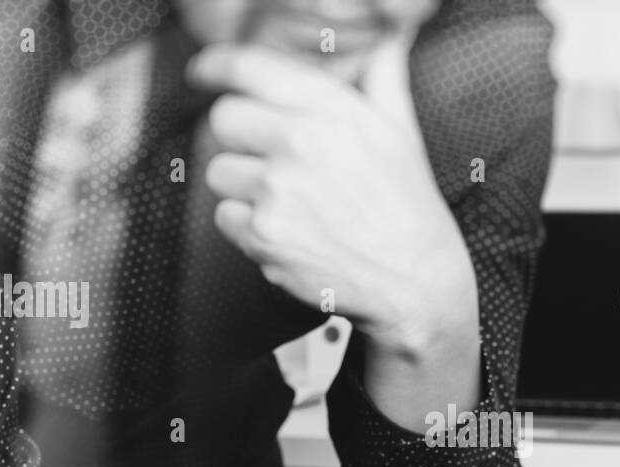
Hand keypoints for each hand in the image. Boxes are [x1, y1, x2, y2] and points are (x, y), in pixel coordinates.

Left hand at [190, 44, 478, 358]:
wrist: (415, 280)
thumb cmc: (407, 206)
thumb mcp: (401, 130)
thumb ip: (384, 74)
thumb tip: (392, 33)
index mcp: (332, 110)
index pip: (250, 68)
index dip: (216, 66)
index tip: (204, 72)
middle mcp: (302, 144)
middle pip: (224, 119)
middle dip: (242, 138)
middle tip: (273, 160)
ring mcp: (279, 191)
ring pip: (220, 171)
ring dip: (244, 188)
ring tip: (289, 204)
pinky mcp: (264, 236)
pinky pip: (225, 217)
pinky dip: (247, 228)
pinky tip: (287, 232)